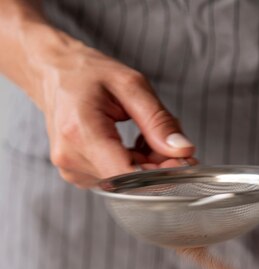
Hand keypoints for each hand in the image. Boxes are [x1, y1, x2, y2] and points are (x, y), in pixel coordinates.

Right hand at [30, 35, 194, 185]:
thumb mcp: (131, 85)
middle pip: (130, 180)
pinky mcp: (77, 175)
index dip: (161, 174)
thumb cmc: (87, 74)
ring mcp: (72, 170)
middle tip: (170, 141)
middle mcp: (72, 157)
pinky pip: (116, 180)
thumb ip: (158, 120)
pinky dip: (133, 165)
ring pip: (126, 183)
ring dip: (146, 165)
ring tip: (145, 135)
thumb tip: (183, 151)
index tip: (183, 161)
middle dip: (158, 166)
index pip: (127, 174)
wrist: (52, 73)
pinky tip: (131, 145)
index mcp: (81, 131)